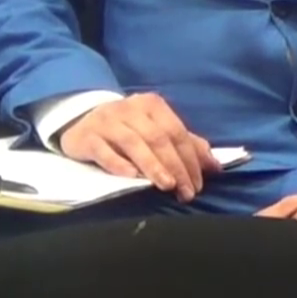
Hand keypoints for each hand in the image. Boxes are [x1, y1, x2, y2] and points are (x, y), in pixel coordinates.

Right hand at [58, 92, 218, 201]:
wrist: (80, 122)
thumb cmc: (126, 129)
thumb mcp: (156, 130)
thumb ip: (186, 145)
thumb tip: (215, 166)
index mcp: (152, 105)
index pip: (177, 132)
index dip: (190, 159)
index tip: (198, 185)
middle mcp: (130, 108)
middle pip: (158, 138)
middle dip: (176, 167)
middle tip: (186, 192)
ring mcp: (107, 121)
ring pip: (134, 143)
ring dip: (153, 166)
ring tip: (167, 186)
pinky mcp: (87, 136)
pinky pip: (105, 151)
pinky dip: (120, 164)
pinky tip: (132, 178)